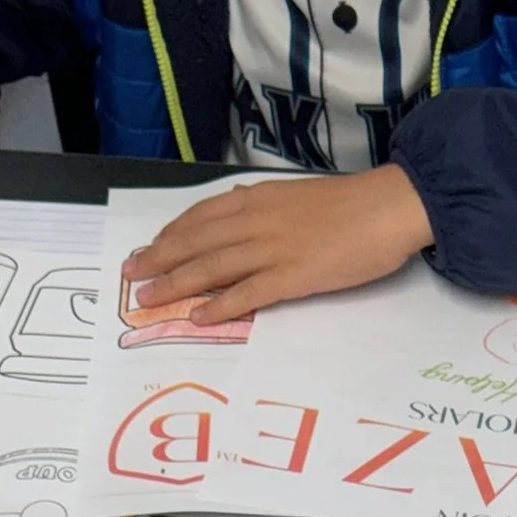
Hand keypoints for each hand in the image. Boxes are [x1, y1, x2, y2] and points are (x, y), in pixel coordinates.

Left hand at [122, 167, 433, 323]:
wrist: (386, 208)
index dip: (170, 235)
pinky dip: (220, 305)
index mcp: (257, 201)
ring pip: (212, 267)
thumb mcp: (299, 199)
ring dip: (176, 284)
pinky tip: (198, 317)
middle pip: (195, 242)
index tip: (148, 249)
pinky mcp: (293, 276)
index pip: (200, 218)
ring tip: (150, 299)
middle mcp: (256, 222)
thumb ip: (269, 211)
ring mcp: (272, 249)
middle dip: (158, 260)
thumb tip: (246, 220)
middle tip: (130, 276)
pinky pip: (247, 293)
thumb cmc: (351, 206)